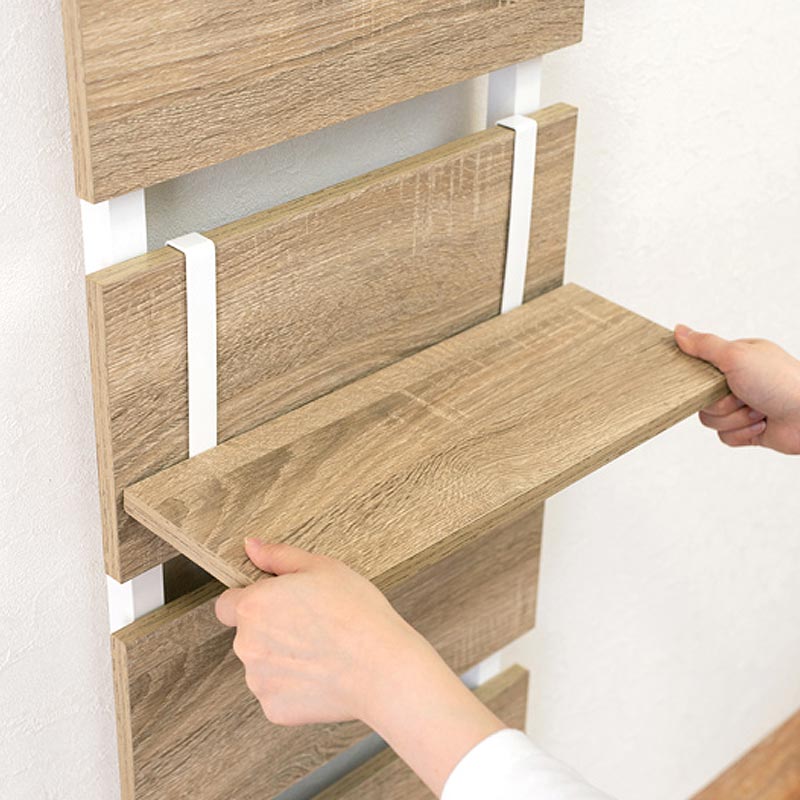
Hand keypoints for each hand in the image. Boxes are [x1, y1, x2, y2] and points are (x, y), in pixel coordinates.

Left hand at [215, 539, 505, 795]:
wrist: (382, 669)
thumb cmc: (357, 613)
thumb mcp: (323, 568)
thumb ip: (279, 556)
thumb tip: (251, 546)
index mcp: (253, 606)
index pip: (228, 604)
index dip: (252, 601)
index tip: (279, 604)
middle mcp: (246, 644)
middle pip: (247, 634)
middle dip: (271, 630)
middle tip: (312, 625)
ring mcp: (259, 681)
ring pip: (262, 665)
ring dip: (282, 659)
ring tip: (322, 651)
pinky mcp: (274, 709)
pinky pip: (278, 692)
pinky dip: (295, 686)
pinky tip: (323, 675)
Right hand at [675, 325, 799, 453]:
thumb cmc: (781, 382)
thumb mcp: (736, 355)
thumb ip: (704, 345)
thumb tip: (679, 330)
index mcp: (736, 359)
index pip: (699, 369)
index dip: (702, 379)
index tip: (717, 379)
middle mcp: (738, 382)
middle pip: (702, 399)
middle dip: (721, 402)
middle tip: (743, 394)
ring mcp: (743, 406)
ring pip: (711, 420)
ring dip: (735, 418)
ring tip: (758, 409)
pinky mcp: (747, 429)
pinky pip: (724, 437)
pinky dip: (742, 432)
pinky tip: (761, 424)